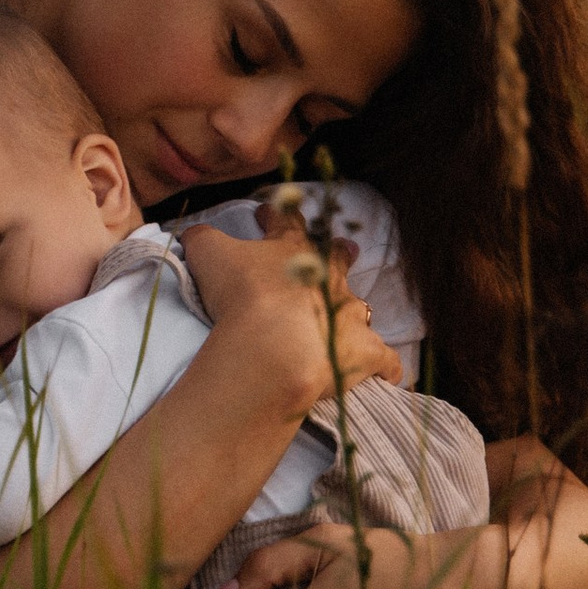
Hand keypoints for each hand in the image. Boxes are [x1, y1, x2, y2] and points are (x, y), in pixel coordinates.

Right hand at [174, 224, 402, 410]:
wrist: (273, 344)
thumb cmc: (241, 294)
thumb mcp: (208, 253)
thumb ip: (202, 238)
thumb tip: (197, 233)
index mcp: (293, 247)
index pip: (286, 221)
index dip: (275, 216)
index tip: (266, 215)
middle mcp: (328, 276)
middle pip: (339, 256)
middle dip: (339, 252)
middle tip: (342, 249)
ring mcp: (350, 314)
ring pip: (360, 307)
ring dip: (354, 310)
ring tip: (352, 317)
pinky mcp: (365, 352)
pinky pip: (384, 359)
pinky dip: (386, 366)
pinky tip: (390, 373)